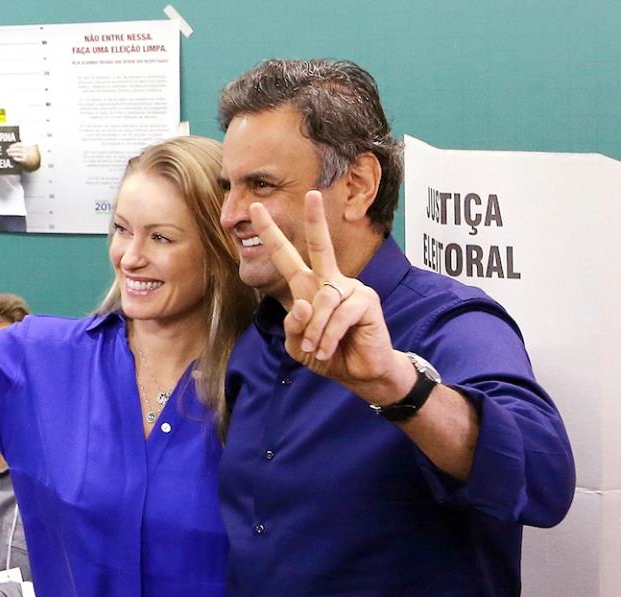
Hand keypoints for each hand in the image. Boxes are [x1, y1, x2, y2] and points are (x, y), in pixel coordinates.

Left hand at [6, 143, 38, 169]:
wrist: (39, 162)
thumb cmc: (35, 155)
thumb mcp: (32, 148)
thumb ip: (26, 145)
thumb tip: (19, 142)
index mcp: (27, 146)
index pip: (19, 144)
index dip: (14, 145)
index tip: (10, 146)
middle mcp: (26, 150)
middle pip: (17, 149)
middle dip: (11, 150)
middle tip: (7, 151)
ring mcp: (25, 155)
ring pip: (17, 154)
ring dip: (12, 154)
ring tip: (8, 154)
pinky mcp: (25, 161)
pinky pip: (19, 159)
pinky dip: (15, 158)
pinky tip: (13, 158)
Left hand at [250, 192, 412, 402]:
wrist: (359, 374)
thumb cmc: (328, 355)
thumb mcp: (296, 344)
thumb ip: (292, 324)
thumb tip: (305, 305)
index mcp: (309, 287)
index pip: (287, 256)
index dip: (271, 234)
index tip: (257, 210)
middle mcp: (330, 281)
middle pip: (321, 245)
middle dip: (315, 220)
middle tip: (312, 194)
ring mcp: (351, 288)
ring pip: (321, 301)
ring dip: (314, 332)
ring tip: (316, 349)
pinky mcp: (366, 301)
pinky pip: (338, 316)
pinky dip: (328, 337)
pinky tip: (328, 349)